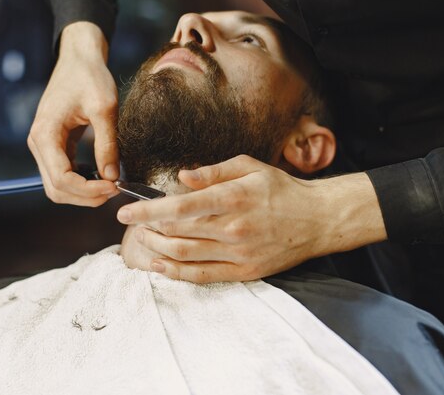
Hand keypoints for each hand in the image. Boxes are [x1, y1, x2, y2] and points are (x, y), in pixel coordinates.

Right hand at [28, 22, 118, 205]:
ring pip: (58, 186)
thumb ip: (108, 144)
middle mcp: (38, 143)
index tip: (114, 186)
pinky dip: (81, 182)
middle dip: (86, 196)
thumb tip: (112, 177)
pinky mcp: (53, 145)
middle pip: (56, 189)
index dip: (88, 190)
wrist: (79, 57)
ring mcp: (43, 146)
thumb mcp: (105, 108)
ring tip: (110, 184)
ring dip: (83, 192)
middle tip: (115, 189)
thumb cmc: (90, 77)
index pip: (61, 179)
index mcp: (45, 134)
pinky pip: (63, 174)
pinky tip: (101, 176)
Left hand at [117, 155, 386, 282]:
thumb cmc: (281, 189)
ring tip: (142, 241)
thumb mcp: (250, 167)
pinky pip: (201, 276)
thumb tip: (182, 176)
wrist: (318, 219)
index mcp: (232, 198)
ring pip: (183, 256)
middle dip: (146, 229)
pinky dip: (175, 273)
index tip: (125, 211)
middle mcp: (233, 229)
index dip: (147, 210)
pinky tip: (159, 266)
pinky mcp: (244, 272)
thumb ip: (213, 172)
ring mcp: (238, 254)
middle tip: (133, 223)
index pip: (179, 206)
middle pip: (175, 233)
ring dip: (155, 250)